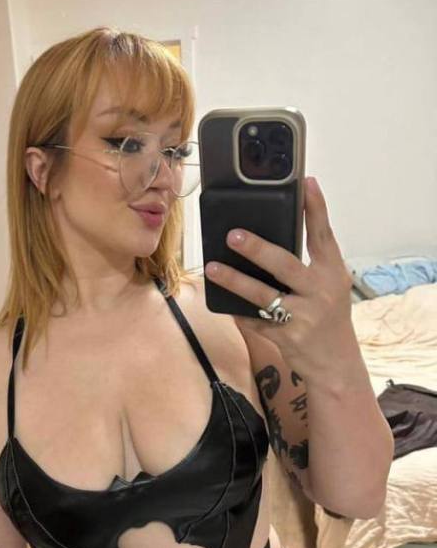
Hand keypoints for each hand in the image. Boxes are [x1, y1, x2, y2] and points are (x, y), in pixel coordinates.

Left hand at [204, 176, 355, 377]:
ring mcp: (304, 316)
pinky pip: (254, 320)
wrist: (336, 364)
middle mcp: (320, 292)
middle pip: (284, 264)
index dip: (315, 208)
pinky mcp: (287, 337)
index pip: (323, 235)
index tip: (306, 182)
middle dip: (257, 249)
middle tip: (232, 235)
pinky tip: (221, 302)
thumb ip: (308, 266)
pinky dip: (237, 311)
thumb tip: (267, 242)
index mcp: (333, 273)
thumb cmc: (327, 319)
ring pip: (262, 295)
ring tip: (213, 268)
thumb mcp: (328, 288)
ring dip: (234, 281)